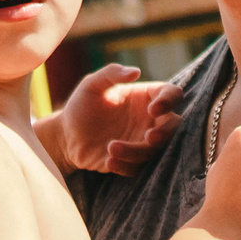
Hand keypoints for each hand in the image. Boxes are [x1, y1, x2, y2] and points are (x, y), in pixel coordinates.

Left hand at [50, 66, 183, 175]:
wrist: (67, 135)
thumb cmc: (82, 105)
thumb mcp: (91, 85)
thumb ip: (111, 74)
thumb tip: (135, 72)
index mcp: (147, 96)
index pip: (172, 94)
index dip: (169, 101)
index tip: (153, 109)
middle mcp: (151, 119)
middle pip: (173, 125)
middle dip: (165, 133)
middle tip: (149, 137)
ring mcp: (143, 141)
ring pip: (154, 149)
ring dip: (135, 151)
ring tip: (110, 148)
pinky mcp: (134, 160)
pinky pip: (139, 167)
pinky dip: (126, 166)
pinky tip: (108, 161)